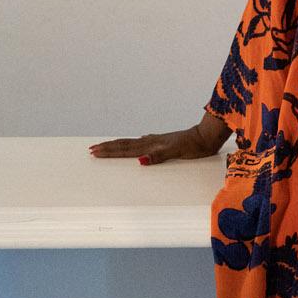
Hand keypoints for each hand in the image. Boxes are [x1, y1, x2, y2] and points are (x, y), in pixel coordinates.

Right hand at [88, 113, 229, 165]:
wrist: (205, 137)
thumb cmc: (193, 146)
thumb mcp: (176, 152)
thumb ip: (158, 156)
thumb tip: (140, 161)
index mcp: (151, 145)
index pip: (125, 148)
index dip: (110, 151)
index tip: (95, 151)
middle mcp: (151, 141)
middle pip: (124, 144)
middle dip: (108, 148)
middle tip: (92, 149)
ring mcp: (156, 141)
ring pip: (131, 143)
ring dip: (117, 146)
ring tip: (106, 146)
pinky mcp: (163, 143)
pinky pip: (142, 144)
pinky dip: (133, 146)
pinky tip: (135, 145)